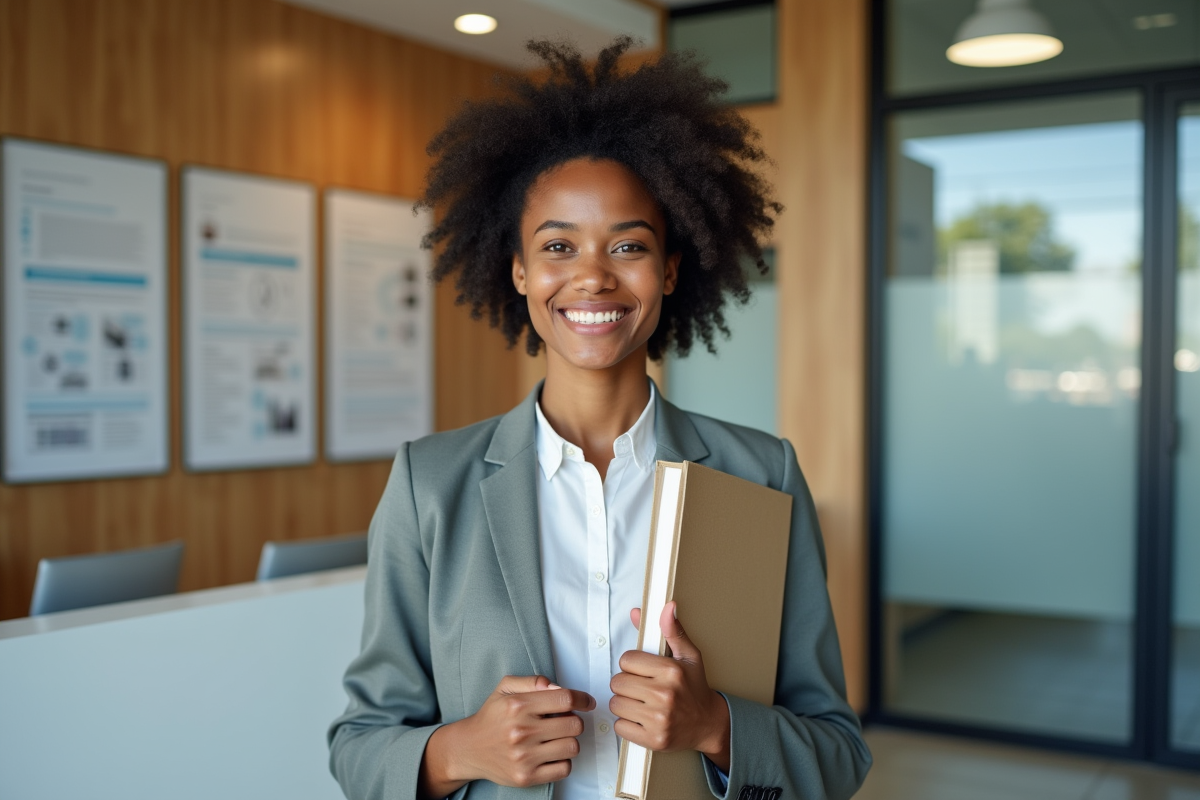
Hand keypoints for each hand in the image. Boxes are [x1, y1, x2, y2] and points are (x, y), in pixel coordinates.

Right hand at [420, 675, 594, 796]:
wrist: (469, 749)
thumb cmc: (491, 717)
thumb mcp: (506, 688)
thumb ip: (533, 681)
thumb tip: (557, 687)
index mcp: (518, 705)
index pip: (565, 699)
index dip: (582, 699)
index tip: (587, 702)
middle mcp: (522, 731)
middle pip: (574, 724)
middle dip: (573, 720)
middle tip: (563, 721)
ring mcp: (524, 756)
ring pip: (572, 747)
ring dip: (569, 741)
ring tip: (555, 738)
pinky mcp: (526, 776)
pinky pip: (564, 769)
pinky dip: (562, 761)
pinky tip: (550, 754)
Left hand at [609, 602, 730, 770]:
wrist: (709, 724)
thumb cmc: (695, 688)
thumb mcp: (689, 656)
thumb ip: (673, 630)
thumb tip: (666, 607)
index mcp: (671, 671)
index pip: (626, 660)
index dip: (632, 665)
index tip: (643, 671)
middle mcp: (664, 695)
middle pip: (617, 682)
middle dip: (626, 684)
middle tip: (641, 688)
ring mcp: (658, 719)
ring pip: (616, 704)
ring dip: (624, 703)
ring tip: (641, 702)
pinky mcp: (653, 739)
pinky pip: (620, 726)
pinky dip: (626, 724)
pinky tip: (641, 718)